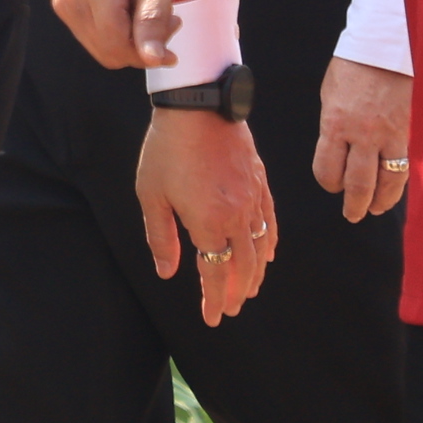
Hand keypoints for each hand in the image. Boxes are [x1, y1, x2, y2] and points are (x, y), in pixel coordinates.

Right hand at [52, 0, 185, 71]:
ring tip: (150, 13)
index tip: (171, 43)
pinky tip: (134, 12)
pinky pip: (95, 38)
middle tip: (166, 21)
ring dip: (131, 41)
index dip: (146, 53)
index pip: (116, 46)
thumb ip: (153, 22)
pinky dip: (118, 33)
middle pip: (108, 52)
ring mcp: (65, 1)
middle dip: (141, 46)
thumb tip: (152, 59)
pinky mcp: (65, 5)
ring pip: (102, 50)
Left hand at [137, 109, 279, 323]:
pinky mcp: (260, 181)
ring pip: (261, 247)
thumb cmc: (167, 148)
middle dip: (236, 292)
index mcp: (209, 223)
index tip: (213, 318)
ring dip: (255, 273)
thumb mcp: (152, 194)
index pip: (215, 273)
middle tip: (231, 308)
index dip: (214, 300)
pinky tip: (267, 253)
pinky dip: (269, 243)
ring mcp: (253, 198)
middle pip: (243, 266)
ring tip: (249, 290)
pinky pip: (270, 221)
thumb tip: (167, 272)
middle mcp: (237, 215)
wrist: (198, 104)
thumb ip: (161, 237)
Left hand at [313, 58, 411, 222]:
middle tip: (351, 215)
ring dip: (378, 201)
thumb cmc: (350, 70)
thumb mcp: (330, 98)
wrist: (381, 48)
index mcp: (334, 124)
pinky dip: (396, 185)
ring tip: (373, 209)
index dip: (328, 182)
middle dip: (353, 204)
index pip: (327, 169)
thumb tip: (336, 155)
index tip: (330, 183)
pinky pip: (400, 167)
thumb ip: (332, 128)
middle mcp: (360, 134)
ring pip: (385, 182)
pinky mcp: (403, 132)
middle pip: (357, 183)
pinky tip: (391, 192)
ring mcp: (385, 135)